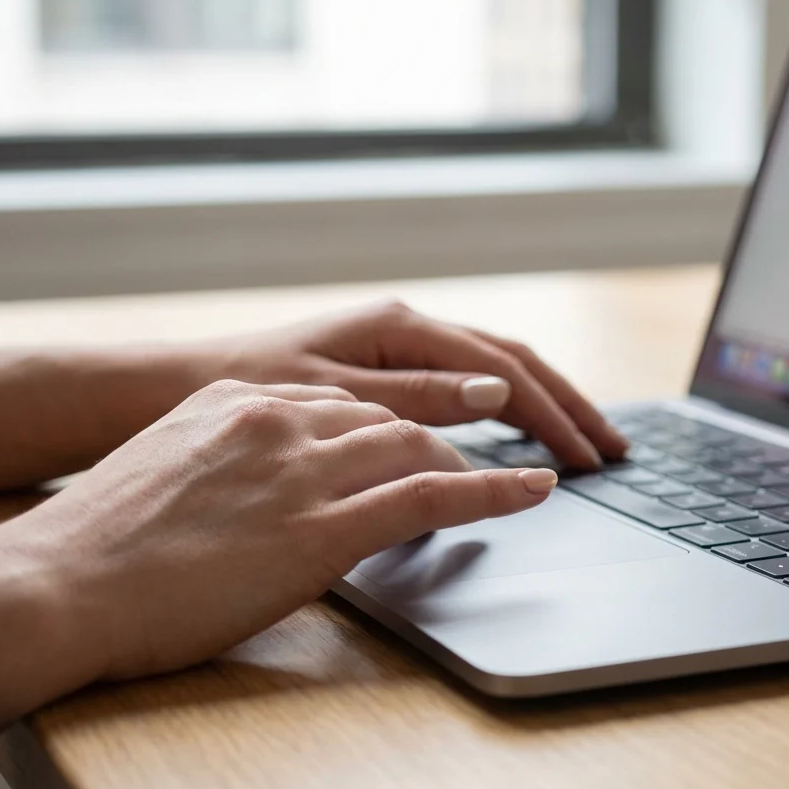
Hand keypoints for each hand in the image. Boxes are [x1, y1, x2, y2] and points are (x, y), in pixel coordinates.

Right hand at [1, 380, 557, 682]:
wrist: (60, 584)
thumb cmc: (102, 544)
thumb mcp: (173, 467)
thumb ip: (231, 456)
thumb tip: (265, 478)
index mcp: (243, 399)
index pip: (348, 401)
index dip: (398, 423)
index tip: (428, 437)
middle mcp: (281, 417)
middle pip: (393, 414)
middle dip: (453, 432)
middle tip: (494, 454)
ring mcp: (304, 466)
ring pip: (419, 444)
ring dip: (479, 461)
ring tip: (525, 474)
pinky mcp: (322, 525)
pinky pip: (430, 495)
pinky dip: (493, 490)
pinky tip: (534, 488)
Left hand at [202, 302, 627, 468]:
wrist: (174, 388)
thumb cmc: (244, 390)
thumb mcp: (328, 397)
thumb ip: (411, 398)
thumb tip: (494, 394)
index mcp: (398, 329)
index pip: (501, 372)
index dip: (552, 417)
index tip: (587, 460)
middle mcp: (404, 329)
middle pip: (511, 363)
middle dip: (566, 406)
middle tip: (615, 451)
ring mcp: (396, 346)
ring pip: (491, 372)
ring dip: (543, 406)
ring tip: (585, 441)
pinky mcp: (383, 369)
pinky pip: (461, 385)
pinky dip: (504, 409)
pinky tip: (521, 431)